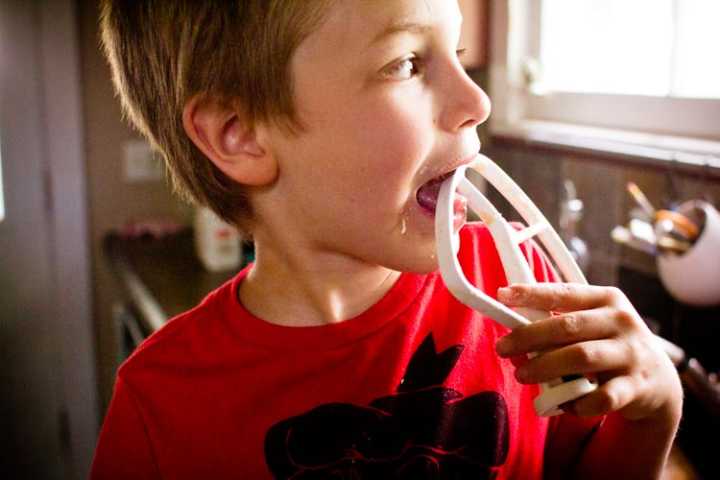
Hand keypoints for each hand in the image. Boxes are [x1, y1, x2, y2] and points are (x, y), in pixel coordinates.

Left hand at [495, 283, 682, 421]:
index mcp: (606, 299)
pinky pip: (601, 397)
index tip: (503, 294)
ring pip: (581, 358)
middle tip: (502, 348)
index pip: (563, 293)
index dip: (532, 293)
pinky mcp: (637, 386)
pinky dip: (578, 402)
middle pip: (567, 326)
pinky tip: (564, 405)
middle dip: (529, 337)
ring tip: (522, 375)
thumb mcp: (590, 325)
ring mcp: (631, 353)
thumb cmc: (608, 344)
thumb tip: (513, 337)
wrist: (658, 380)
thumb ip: (557, 325)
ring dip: (545, 367)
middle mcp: (621, 321)